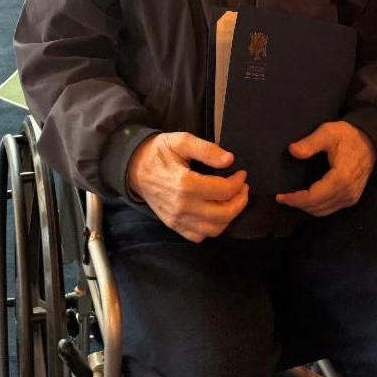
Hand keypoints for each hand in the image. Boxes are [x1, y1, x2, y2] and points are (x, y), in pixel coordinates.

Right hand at [127, 132, 248, 242]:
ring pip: (214, 229)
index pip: (223, 190)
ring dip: (229, 216)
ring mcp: (177, 219)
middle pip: (223, 214)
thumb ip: (206, 149)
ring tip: (233, 200)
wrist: (133, 167)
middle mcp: (182, 206)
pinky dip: (212, 228)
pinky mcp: (173, 225)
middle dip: (240, 201)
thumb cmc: (158, 152)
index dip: (238, 182)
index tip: (241, 174)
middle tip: (243, 188)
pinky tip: (216, 213)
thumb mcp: (181, 141)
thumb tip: (229, 160)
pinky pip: (199, 236)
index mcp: (184, 184)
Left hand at [276, 122, 375, 216]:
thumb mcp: (328, 132)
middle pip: (317, 207)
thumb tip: (292, 150)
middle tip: (282, 197)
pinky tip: (308, 198)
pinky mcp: (352, 198)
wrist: (371, 141)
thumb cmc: (348, 136)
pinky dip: (317, 207)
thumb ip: (310, 143)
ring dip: (307, 207)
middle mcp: (347, 193)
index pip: (313, 197)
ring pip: (324, 211)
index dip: (295, 199)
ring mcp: (351, 197)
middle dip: (298, 204)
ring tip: (292, 198)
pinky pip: (331, 208)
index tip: (280, 196)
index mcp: (340, 179)